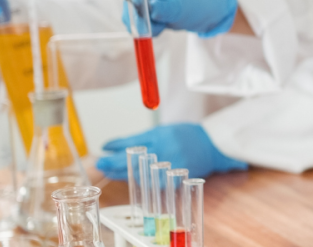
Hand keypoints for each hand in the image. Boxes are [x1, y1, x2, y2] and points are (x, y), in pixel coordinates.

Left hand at [95, 123, 247, 178]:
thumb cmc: (188, 135)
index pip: (132, 141)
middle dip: (112, 161)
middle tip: (99, 162)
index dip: (116, 145)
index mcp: (160, 135)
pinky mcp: (173, 178)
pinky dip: (139, 180)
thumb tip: (119, 145)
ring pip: (139, 171)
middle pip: (131, 158)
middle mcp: (163, 150)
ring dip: (122, 172)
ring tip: (109, 170)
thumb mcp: (165, 130)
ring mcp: (168, 165)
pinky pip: (151, 182)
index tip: (104, 147)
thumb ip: (145, 138)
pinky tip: (130, 177)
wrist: (212, 145)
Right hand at [123, 0, 236, 36]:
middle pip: (129, 12)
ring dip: (148, 28)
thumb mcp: (180, 8)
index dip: (137, 14)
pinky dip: (151, 30)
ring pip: (134, 22)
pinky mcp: (145, 13)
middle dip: (143, 24)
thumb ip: (163, 9)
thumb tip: (150, 9)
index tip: (150, 22)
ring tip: (165, 24)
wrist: (204, 11)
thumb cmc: (194, 4)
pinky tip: (164, 25)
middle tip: (161, 25)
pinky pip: (140, 26)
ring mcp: (142, 2)